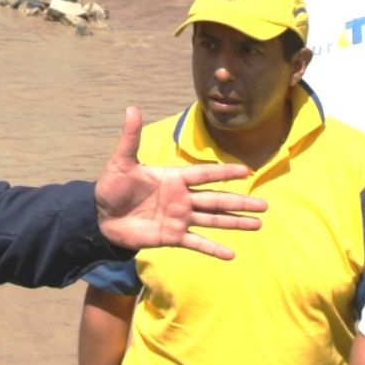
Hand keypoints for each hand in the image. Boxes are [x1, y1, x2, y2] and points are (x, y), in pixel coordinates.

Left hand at [94, 108, 266, 257]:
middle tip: (265, 204)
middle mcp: (182, 198)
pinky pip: (197, 243)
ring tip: (257, 224)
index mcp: (175, 178)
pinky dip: (213, 249)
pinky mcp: (172, 237)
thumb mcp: (122, 161)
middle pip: (217, 199)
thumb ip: (131, 137)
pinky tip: (231, 255)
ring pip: (213, 220)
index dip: (225, 172)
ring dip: (235, 223)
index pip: (205, 174)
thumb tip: (132, 108)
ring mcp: (180, 218)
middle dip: (241, 202)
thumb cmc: (112, 186)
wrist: (100, 217)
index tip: (247, 171)